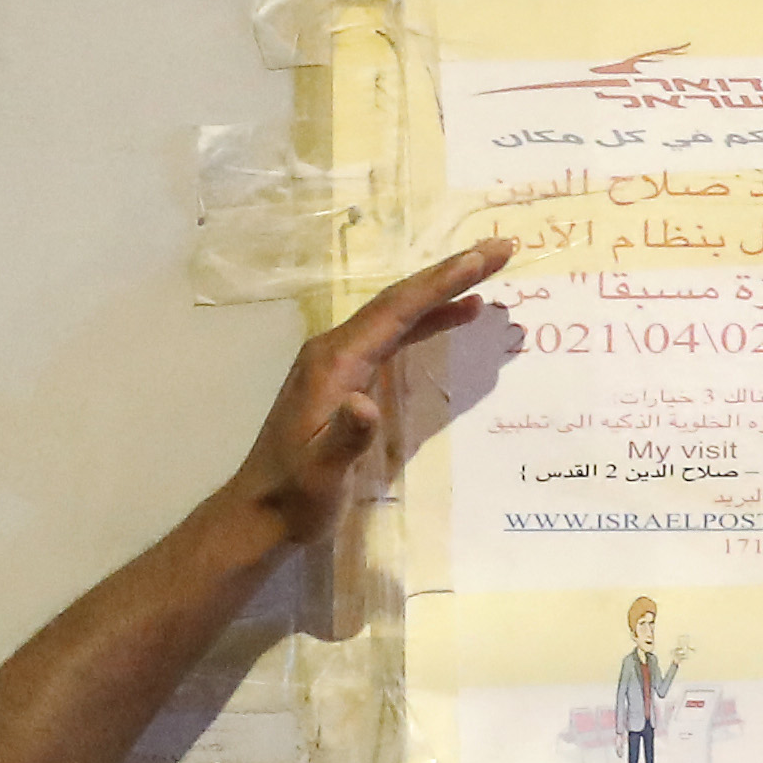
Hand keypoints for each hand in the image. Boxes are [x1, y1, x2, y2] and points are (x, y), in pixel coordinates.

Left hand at [224, 240, 511, 542]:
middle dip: (449, 274)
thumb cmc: (296, 496)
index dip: (440, 284)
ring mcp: (338, 361)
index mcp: (334, 363)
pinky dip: (426, 322)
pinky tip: (455, 316)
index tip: (481, 259)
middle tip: (500, 249)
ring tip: (487, 272)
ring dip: (442, 293)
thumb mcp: (322, 472)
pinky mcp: (345, 377)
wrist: (261, 512)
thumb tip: (366, 403)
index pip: (394, 312)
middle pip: (399, 301)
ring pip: (397, 315)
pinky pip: (393, 337)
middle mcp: (334, 350)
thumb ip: (347, 437)